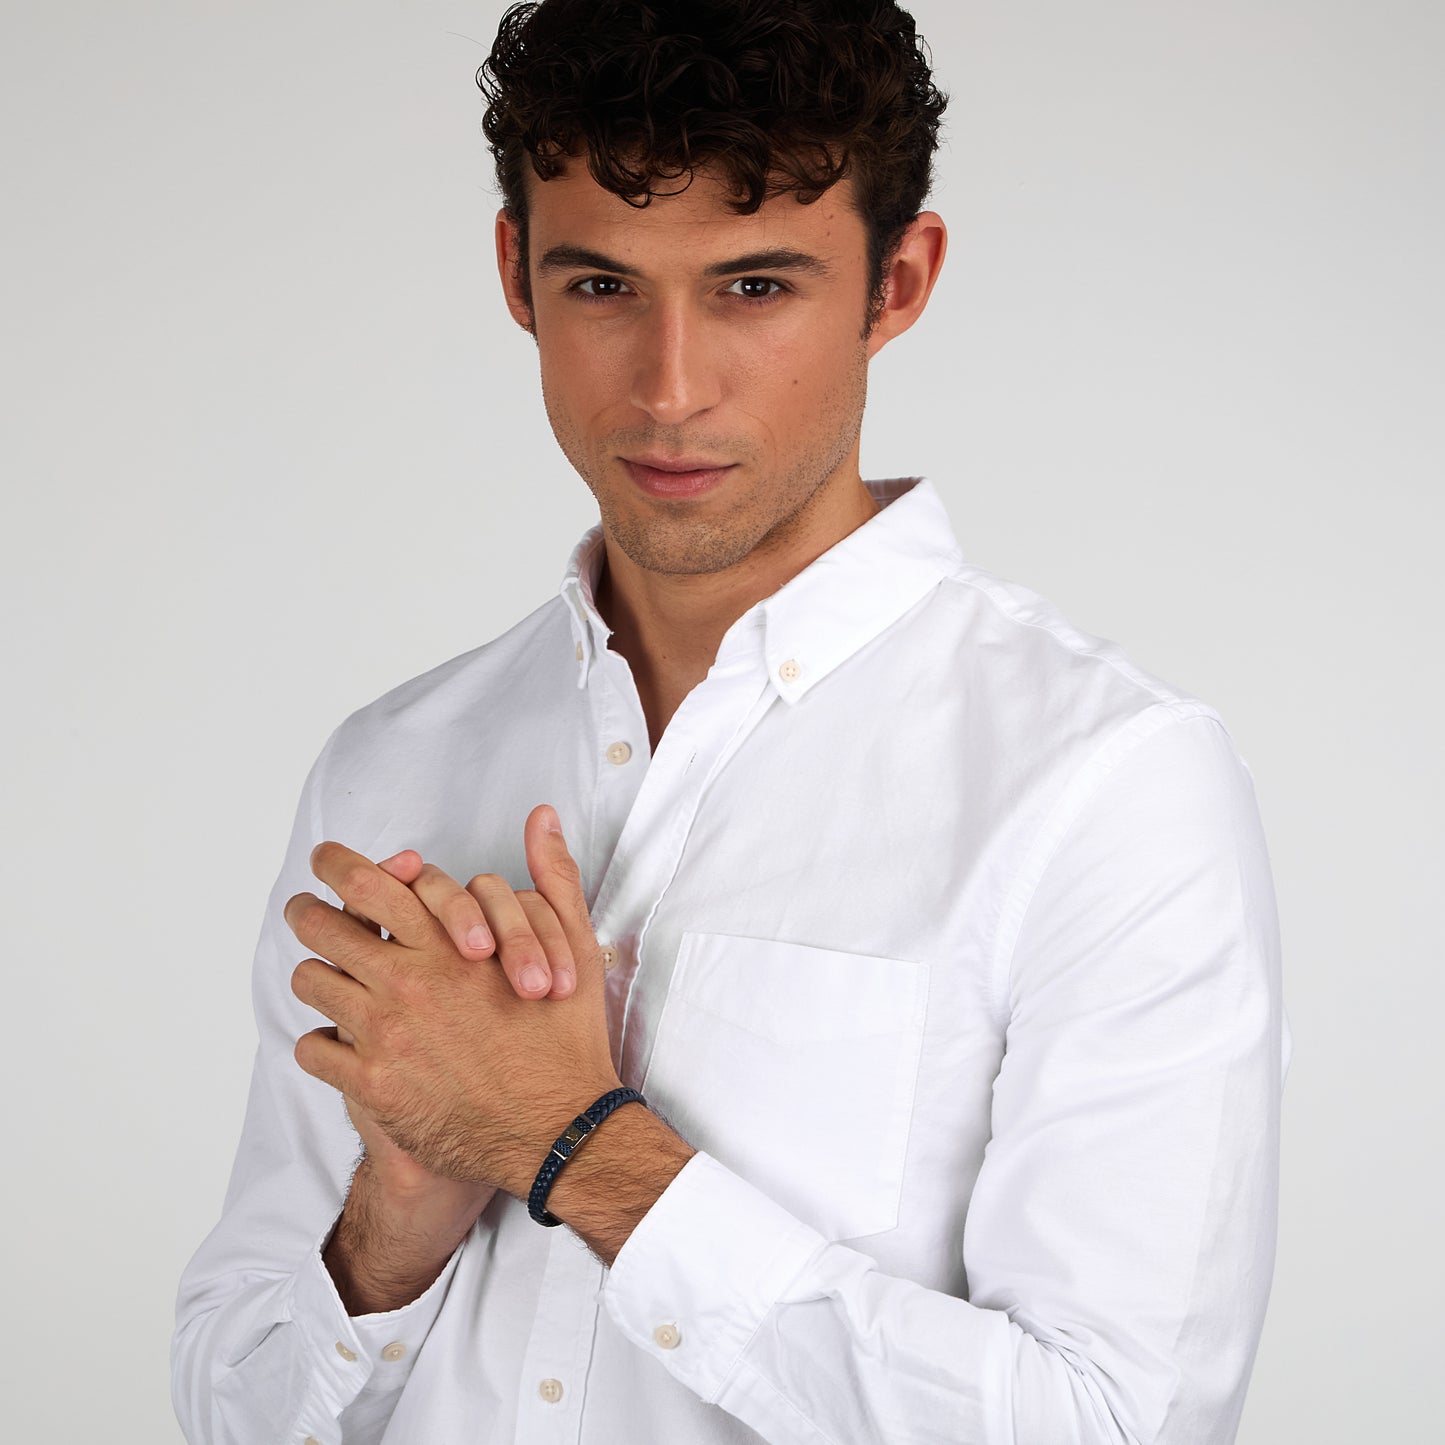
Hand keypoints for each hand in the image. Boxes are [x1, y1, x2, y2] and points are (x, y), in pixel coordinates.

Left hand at [287, 805, 622, 1198]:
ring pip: (312, 984)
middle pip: (322, 926)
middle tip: (306, 913)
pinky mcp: (373, 1086)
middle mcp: (407, 982)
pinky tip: (343, 1044)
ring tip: (331, 982)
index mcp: (448, 943)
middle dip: (308, 912)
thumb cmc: (566, 1038)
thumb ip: (552, 875)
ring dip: (319, 978)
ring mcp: (385, 1034)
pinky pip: (314, 1050)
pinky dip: (322, 1043)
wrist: (560, 1129)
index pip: (371, 883)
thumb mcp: (573, 944)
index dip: (338, 864)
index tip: (325, 859)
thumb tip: (542, 817)